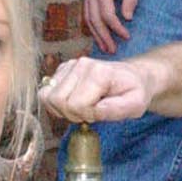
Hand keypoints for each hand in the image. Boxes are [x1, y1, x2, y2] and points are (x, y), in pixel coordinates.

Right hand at [38, 55, 155, 122]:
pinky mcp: (62, 69)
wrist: (133, 76)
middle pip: (57, 100)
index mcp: (97, 73)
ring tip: (82, 108)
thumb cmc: (134, 91)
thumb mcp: (135, 105)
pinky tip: (74, 102)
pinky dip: (57, 103)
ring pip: (47, 96)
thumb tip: (94, 112)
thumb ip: (117, 110)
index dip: (86, 116)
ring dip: (62, 109)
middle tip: (89, 113)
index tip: (100, 114)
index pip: (76, 104)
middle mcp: (80, 65)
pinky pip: (46, 92)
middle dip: (72, 114)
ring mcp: (69, 65)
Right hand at [82, 0, 142, 53]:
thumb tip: (128, 18)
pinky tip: (99, 34)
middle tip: (112, 50)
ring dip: (95, 34)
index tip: (127, 36)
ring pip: (87, 17)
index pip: (107, 14)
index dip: (116, 27)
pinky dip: (92, 25)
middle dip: (103, 36)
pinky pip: (87, 12)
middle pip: (94, 19)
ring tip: (104, 47)